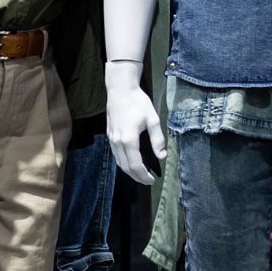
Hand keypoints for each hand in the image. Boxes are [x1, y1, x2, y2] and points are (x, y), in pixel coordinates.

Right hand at [105, 60, 165, 185]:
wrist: (120, 89)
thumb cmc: (138, 102)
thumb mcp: (153, 119)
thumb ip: (157, 139)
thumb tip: (162, 156)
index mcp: (129, 139)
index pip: (135, 165)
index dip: (143, 175)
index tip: (152, 180)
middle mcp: (117, 141)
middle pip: (125, 167)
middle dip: (136, 177)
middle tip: (147, 181)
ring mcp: (111, 139)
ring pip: (119, 162)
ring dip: (129, 171)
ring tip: (140, 174)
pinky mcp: (109, 135)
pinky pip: (115, 154)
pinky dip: (123, 162)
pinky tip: (131, 161)